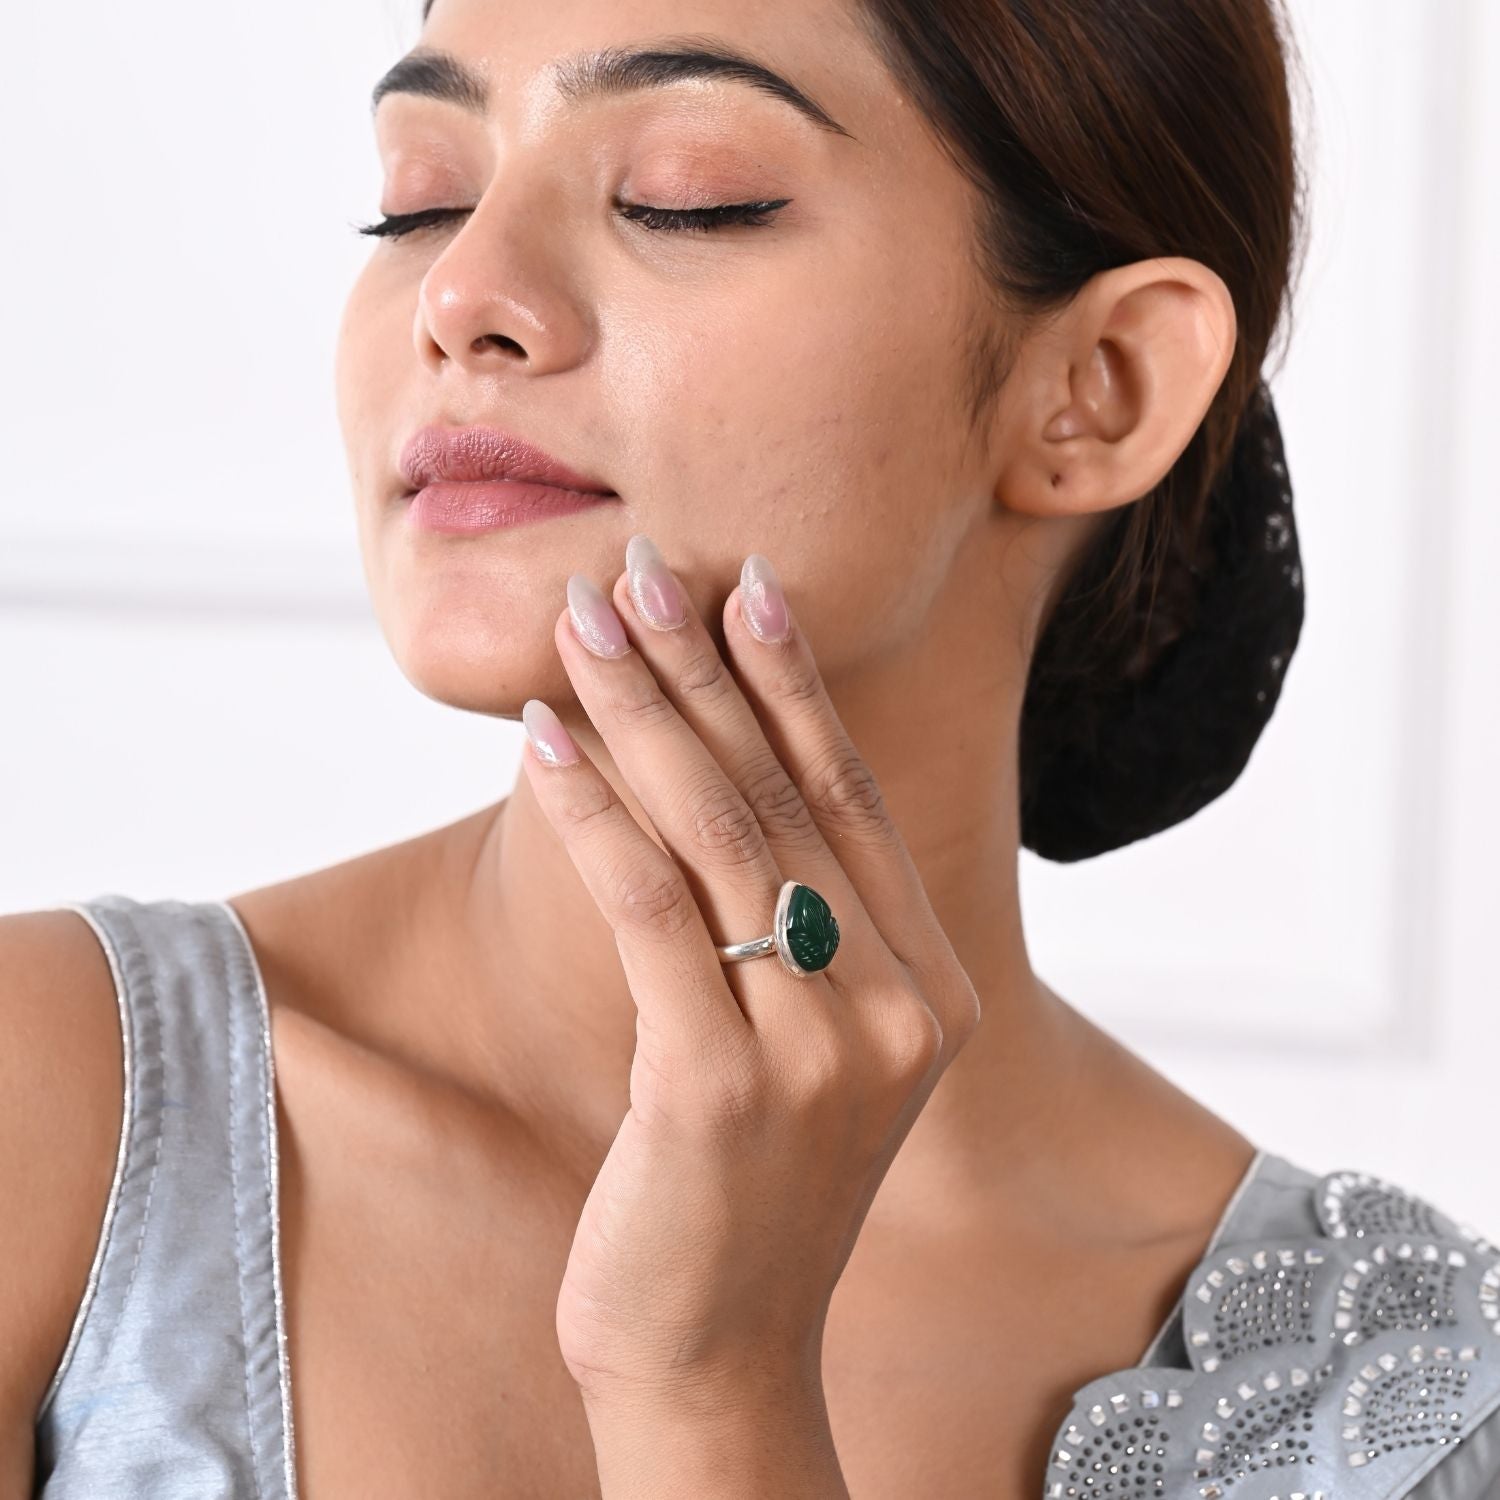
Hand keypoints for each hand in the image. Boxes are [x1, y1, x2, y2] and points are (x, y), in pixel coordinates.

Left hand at [521, 536, 980, 1415]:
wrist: (719, 1358)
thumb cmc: (745, 1192)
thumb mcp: (802, 1051)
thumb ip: (799, 932)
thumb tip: (720, 781)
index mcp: (933, 991)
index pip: (855, 802)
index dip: (795, 686)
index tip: (747, 586)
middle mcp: (898, 1009)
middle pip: (786, 796)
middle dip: (705, 668)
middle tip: (645, 565)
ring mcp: (821, 1050)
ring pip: (717, 834)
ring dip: (641, 710)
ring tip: (585, 617)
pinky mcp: (722, 1087)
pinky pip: (648, 909)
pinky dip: (591, 811)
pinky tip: (545, 740)